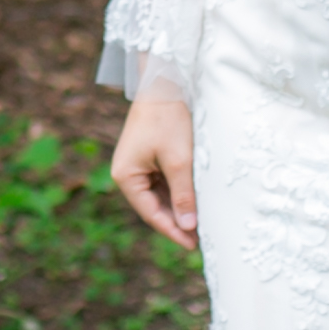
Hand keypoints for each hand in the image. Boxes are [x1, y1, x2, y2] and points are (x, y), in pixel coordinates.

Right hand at [111, 95, 197, 249]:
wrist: (164, 83)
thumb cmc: (169, 120)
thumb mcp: (179, 160)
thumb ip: (183, 195)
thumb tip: (188, 227)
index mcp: (126, 176)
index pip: (151, 213)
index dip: (173, 231)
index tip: (193, 246)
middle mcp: (127, 173)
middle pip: (154, 206)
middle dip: (177, 220)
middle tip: (202, 239)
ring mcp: (137, 165)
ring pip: (160, 195)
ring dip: (179, 207)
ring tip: (202, 223)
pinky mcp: (148, 157)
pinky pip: (163, 182)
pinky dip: (179, 192)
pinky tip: (196, 201)